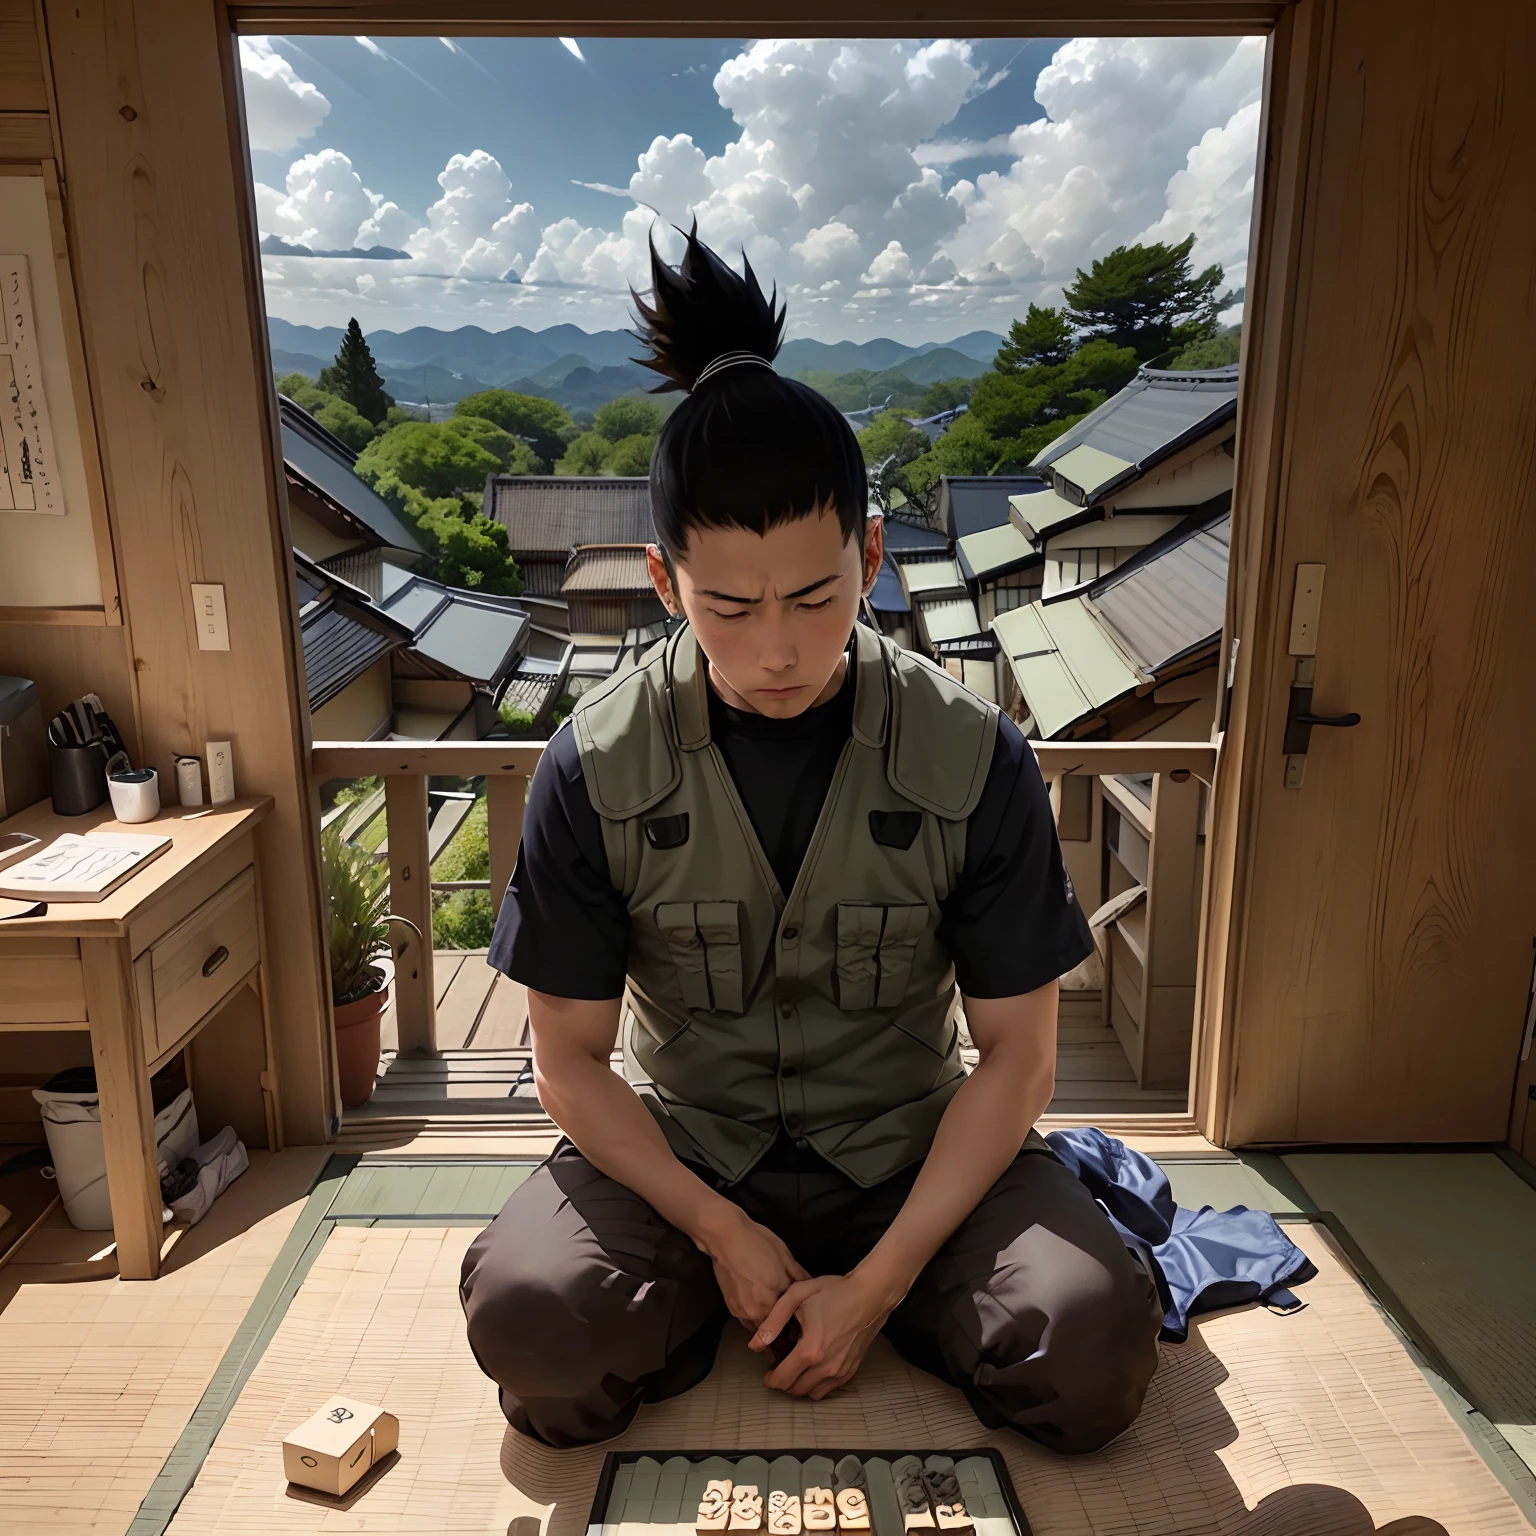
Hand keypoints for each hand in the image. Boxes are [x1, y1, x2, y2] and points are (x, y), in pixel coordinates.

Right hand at [695, 1204, 808, 1331]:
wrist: (726, 1237)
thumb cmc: (758, 1243)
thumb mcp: (785, 1257)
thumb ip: (800, 1277)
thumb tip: (813, 1289)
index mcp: (773, 1301)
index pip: (790, 1321)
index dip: (797, 1321)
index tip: (801, 1319)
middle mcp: (757, 1312)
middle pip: (774, 1327)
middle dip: (782, 1325)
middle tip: (788, 1318)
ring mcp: (742, 1312)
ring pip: (759, 1326)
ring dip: (766, 1323)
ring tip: (772, 1312)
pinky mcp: (731, 1308)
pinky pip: (746, 1319)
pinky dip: (753, 1315)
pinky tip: (757, 1302)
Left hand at [749, 1271, 898, 1398]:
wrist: (871, 1293)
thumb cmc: (834, 1290)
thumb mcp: (797, 1295)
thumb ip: (773, 1321)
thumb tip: (754, 1344)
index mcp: (810, 1349)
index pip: (782, 1379)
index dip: (769, 1380)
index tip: (766, 1372)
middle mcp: (826, 1366)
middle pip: (796, 1390)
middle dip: (783, 1382)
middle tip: (779, 1366)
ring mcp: (841, 1370)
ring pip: (812, 1393)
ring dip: (800, 1385)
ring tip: (796, 1367)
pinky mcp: (851, 1369)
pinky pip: (829, 1389)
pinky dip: (817, 1384)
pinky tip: (814, 1367)